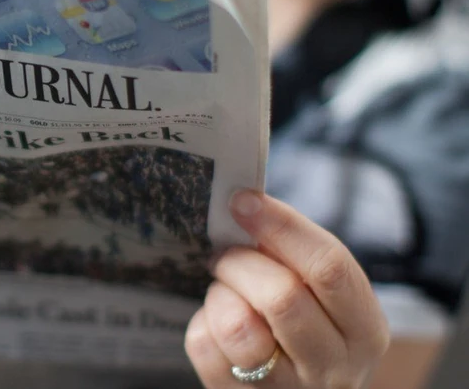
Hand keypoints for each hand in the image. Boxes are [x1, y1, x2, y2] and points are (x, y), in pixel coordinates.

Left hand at [185, 191, 389, 387]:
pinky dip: (202, 322)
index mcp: (366, 330)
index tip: (243, 200)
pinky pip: (205, 347)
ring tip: (224, 290)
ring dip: (220, 294)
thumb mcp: (323, 296)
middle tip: (225, 252)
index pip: (330, 268)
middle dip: (240, 261)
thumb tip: (246, 205)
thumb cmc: (308, 326)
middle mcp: (334, 368)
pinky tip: (216, 322)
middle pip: (281, 297)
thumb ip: (297, 257)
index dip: (282, 226)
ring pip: (238, 326)